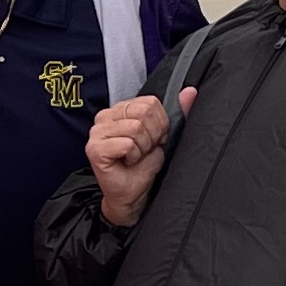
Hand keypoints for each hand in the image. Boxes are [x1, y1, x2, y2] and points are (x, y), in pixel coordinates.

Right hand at [85, 92, 171, 226]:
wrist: (134, 194)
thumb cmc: (144, 166)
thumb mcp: (164, 136)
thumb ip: (177, 113)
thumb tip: (190, 92)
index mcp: (120, 109)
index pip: (150, 103)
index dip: (160, 124)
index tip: (154, 140)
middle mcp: (105, 116)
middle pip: (143, 113)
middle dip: (152, 136)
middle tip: (145, 150)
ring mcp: (96, 132)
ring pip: (136, 128)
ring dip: (142, 148)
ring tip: (136, 157)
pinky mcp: (95, 149)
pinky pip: (127, 144)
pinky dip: (133, 156)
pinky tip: (127, 163)